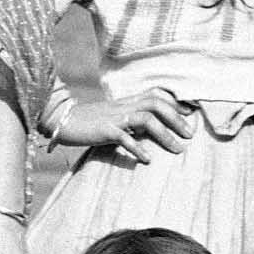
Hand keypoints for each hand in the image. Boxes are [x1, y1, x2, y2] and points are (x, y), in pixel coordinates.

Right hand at [50, 87, 194, 163]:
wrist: (61, 120)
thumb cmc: (90, 121)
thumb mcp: (114, 116)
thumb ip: (132, 118)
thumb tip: (152, 126)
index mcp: (127, 101)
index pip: (156, 94)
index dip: (175, 102)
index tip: (191, 113)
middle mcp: (123, 106)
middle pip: (156, 103)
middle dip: (176, 118)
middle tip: (190, 135)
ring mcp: (114, 117)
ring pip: (146, 119)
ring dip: (165, 134)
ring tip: (177, 148)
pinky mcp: (104, 131)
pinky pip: (124, 137)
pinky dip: (138, 148)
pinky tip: (147, 159)